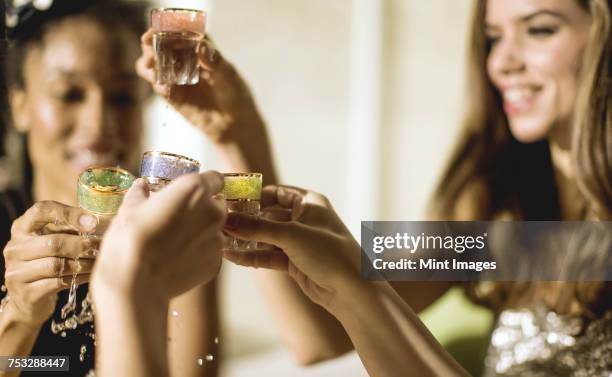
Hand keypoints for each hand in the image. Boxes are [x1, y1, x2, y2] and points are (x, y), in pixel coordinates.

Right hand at [2, 202, 96, 325]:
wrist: (28, 299)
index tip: (92, 222)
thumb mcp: (52, 240)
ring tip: (98, 260)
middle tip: (100, 245)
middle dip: (81, 244)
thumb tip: (99, 223)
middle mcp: (15, 248)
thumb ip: (69, 229)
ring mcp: (17, 272)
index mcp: (22, 228)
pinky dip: (79, 278)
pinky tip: (91, 275)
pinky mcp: (26, 293)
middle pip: (53, 243)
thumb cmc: (47, 261)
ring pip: (56, 265)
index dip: (68, 213)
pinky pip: (58, 283)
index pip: (41, 210)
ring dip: (83, 263)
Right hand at [92, 172, 226, 301]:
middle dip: (204, 208)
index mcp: (195, 190)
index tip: (193, 191)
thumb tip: (142, 186)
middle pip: (218, 204)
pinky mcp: (216, 263)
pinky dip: (199, 254)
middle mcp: (213, 211)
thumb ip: (141, 193)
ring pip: (215, 230)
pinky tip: (178, 260)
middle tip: (180, 218)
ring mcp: (217, 239)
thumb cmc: (130, 239)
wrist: (134, 282)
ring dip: (202, 232)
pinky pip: (211, 252)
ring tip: (175, 243)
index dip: (205, 184)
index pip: (215, 178)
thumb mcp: (130, 208)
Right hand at [135, 29, 264, 143]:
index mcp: (200, 46)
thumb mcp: (230, 77)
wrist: (235, 123)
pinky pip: (159, 86)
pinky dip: (159, 84)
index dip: (167, 28)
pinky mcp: (172, 95)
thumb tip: (202, 46)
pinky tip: (166, 88)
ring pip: (153, 63)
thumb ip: (216, 62)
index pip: (180, 30)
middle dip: (152, 44)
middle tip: (151, 49)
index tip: (160, 31)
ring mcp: (176, 76)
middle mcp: (185, 58)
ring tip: (152, 68)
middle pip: (160, 44)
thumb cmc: (236, 95)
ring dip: (149, 63)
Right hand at [223, 185, 364, 312]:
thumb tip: (228, 219)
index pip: (276, 193)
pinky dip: (252, 256)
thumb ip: (257, 227)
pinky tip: (232, 257)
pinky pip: (269, 255)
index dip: (253, 196)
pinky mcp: (295, 262)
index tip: (229, 200)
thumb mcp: (291, 235)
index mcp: (310, 202)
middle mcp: (304, 219)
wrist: (352, 291)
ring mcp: (299, 242)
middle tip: (219, 222)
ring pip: (266, 237)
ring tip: (220, 240)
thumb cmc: (331, 253)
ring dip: (246, 240)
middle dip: (246, 220)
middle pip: (268, 215)